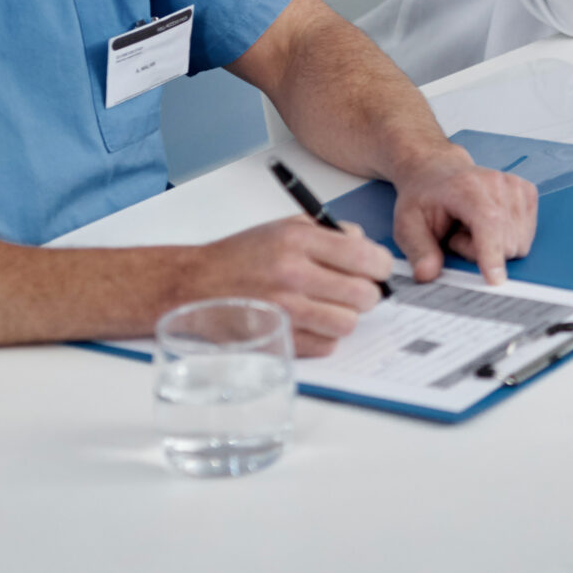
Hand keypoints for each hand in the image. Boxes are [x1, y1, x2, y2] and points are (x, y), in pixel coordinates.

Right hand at [183, 217, 394, 355]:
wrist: (193, 284)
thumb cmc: (241, 256)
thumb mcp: (285, 226)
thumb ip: (330, 232)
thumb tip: (367, 245)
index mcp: (299, 240)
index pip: (366, 257)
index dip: (380, 266)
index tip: (376, 269)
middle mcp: (293, 274)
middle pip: (364, 295)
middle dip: (367, 294)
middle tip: (356, 291)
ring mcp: (284, 310)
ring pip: (348, 323)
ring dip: (345, 317)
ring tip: (330, 308)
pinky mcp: (276, 339)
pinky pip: (326, 346)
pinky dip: (324, 337)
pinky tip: (310, 323)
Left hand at [387, 144, 539, 283]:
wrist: (438, 171)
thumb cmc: (424, 196)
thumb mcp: (407, 224)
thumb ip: (418, 251)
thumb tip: (428, 274)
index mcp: (465, 187)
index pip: (488, 222)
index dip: (493, 253)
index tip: (495, 279)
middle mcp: (496, 183)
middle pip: (505, 243)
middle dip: (480, 253)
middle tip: (457, 235)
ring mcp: (515, 186)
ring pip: (519, 243)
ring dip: (496, 247)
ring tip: (471, 229)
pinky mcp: (527, 193)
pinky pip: (527, 236)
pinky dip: (509, 239)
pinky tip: (488, 226)